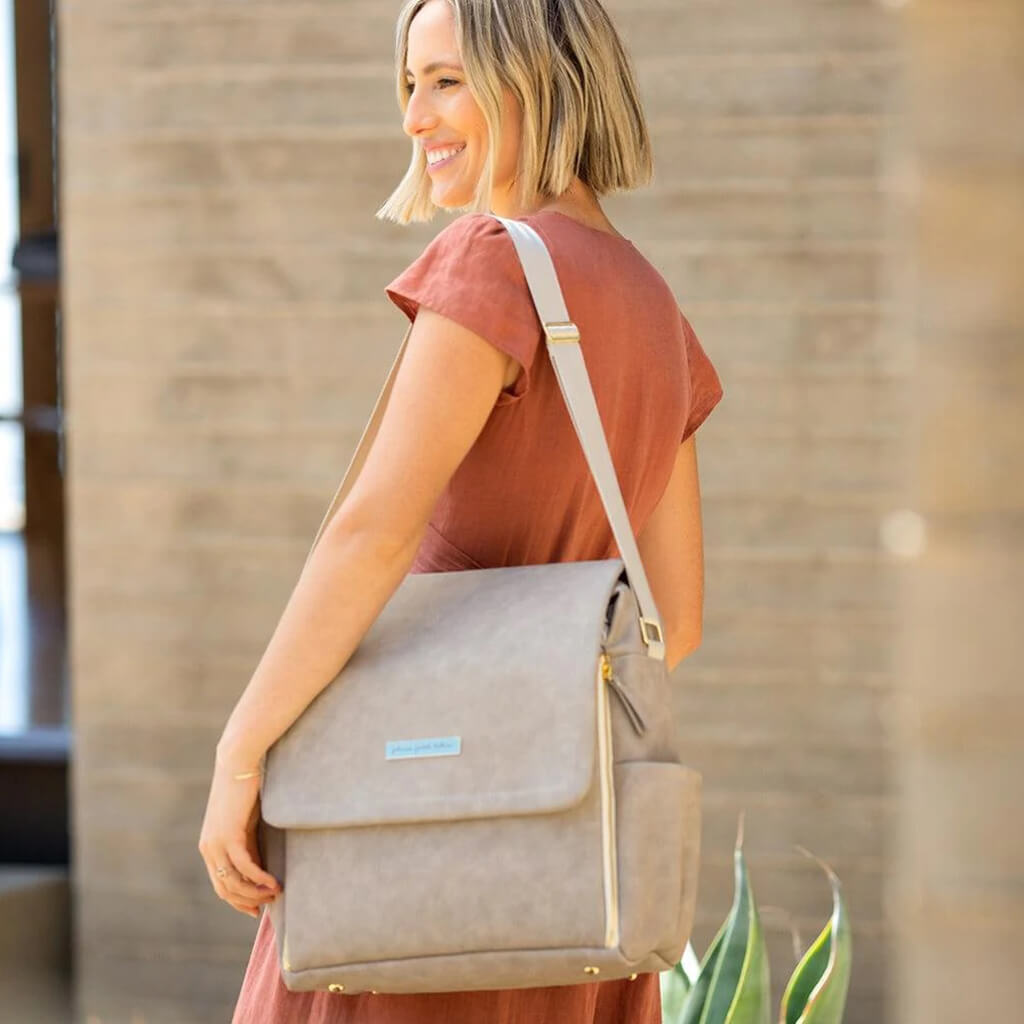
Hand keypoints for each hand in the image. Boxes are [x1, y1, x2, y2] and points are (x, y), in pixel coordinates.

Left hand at [198, 760, 281, 918]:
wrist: (238, 762)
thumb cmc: (245, 789)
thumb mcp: (244, 823)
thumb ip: (247, 844)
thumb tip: (258, 868)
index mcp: (209, 846)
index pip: (221, 884)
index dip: (238, 900)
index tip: (256, 909)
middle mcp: (209, 848)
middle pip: (225, 889)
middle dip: (247, 901)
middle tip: (267, 905)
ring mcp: (217, 843)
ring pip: (234, 882)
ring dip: (255, 893)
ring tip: (275, 892)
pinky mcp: (229, 835)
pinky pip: (245, 866)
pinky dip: (260, 878)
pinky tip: (274, 882)